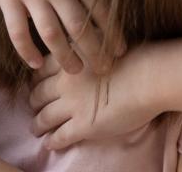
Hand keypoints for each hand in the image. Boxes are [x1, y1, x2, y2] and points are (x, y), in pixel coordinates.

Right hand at [0, 0, 118, 74]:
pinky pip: (17, 31)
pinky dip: (27, 51)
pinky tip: (37, 63)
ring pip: (51, 35)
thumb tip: (118, 5)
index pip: (101, 11)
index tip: (120, 51)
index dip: (113, 34)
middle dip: (95, 53)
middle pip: (79, 28)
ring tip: (76, 71)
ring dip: (65, 58)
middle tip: (104, 70)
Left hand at [28, 49, 157, 149]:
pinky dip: (52, 141)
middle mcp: (65, 83)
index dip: (35, 80)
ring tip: (36, 129)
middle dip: (34, 102)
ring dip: (38, 124)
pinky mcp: (84, 126)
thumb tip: (80, 43)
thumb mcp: (101, 38)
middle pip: (39, 94)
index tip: (35, 84)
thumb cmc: (133, 54)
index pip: (41, 71)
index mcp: (68, 59)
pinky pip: (61, 136)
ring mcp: (72, 105)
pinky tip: (50, 144)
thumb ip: (85, 42)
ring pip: (45, 117)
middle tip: (33, 106)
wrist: (148, 76)